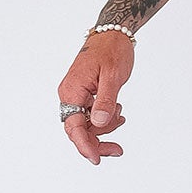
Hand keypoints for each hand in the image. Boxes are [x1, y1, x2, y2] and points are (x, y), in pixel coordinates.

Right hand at [58, 30, 134, 163]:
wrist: (113, 34)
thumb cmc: (112, 50)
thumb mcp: (113, 76)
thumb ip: (106, 100)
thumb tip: (100, 123)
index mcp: (72, 91)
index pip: (74, 127)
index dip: (85, 145)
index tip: (97, 159)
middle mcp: (70, 95)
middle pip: (79, 130)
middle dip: (97, 142)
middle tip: (118, 150)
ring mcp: (76, 95)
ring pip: (86, 124)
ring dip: (104, 128)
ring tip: (121, 115)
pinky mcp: (84, 94)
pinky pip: (91, 115)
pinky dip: (105, 119)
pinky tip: (118, 113)